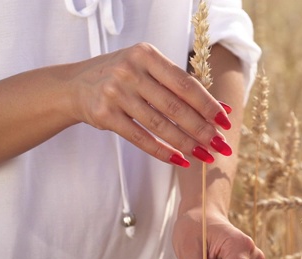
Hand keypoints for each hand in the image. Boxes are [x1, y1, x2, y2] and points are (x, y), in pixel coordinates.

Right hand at [67, 42, 232, 166]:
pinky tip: (180, 160)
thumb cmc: (124, 77)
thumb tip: (224, 109)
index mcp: (146, 55)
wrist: (76, 85)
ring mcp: (115, 92)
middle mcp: (130, 71)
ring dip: (186, 144)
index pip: (185, 84)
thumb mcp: (151, 71)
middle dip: (202, 129)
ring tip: (205, 155)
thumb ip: (184, 87)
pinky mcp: (104, 114)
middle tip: (220, 145)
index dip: (208, 104)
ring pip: (159, 125)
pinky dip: (162, 151)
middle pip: (175, 106)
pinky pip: (140, 138)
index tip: (226, 122)